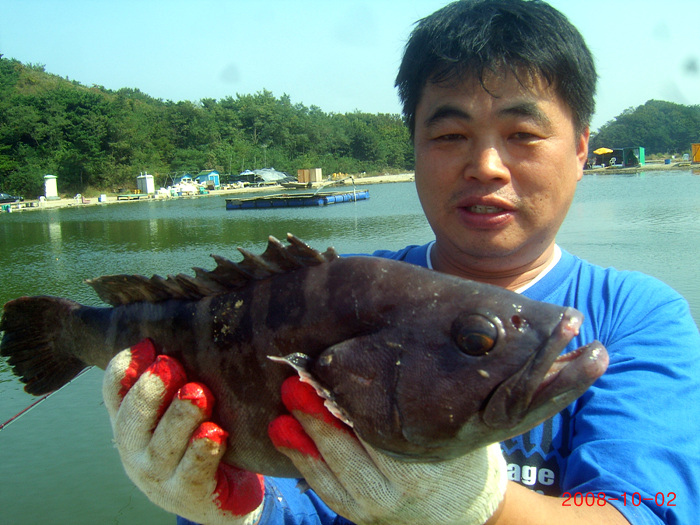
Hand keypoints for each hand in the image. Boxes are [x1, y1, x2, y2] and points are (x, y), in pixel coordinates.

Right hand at [103, 339, 263, 524]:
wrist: (218, 495)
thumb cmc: (197, 437)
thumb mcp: (179, 404)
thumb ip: (176, 373)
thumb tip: (189, 321)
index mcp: (129, 419)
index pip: (114, 390)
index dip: (125, 368)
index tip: (148, 344)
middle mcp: (135, 447)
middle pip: (132, 417)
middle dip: (151, 390)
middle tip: (171, 365)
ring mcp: (157, 475)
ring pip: (161, 445)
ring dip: (179, 417)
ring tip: (198, 394)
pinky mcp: (186, 495)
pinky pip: (191, 472)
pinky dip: (202, 452)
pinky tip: (215, 434)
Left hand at [269, 376, 506, 524]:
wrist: (464, 511)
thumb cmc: (462, 458)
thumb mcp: (456, 431)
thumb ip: (429, 404)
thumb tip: (404, 343)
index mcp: (426, 469)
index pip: (382, 433)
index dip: (356, 401)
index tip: (335, 372)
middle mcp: (398, 492)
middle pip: (351, 451)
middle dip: (319, 418)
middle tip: (296, 384)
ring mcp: (375, 506)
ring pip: (332, 471)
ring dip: (302, 440)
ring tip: (281, 412)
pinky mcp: (358, 514)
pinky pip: (326, 488)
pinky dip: (303, 462)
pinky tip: (282, 434)